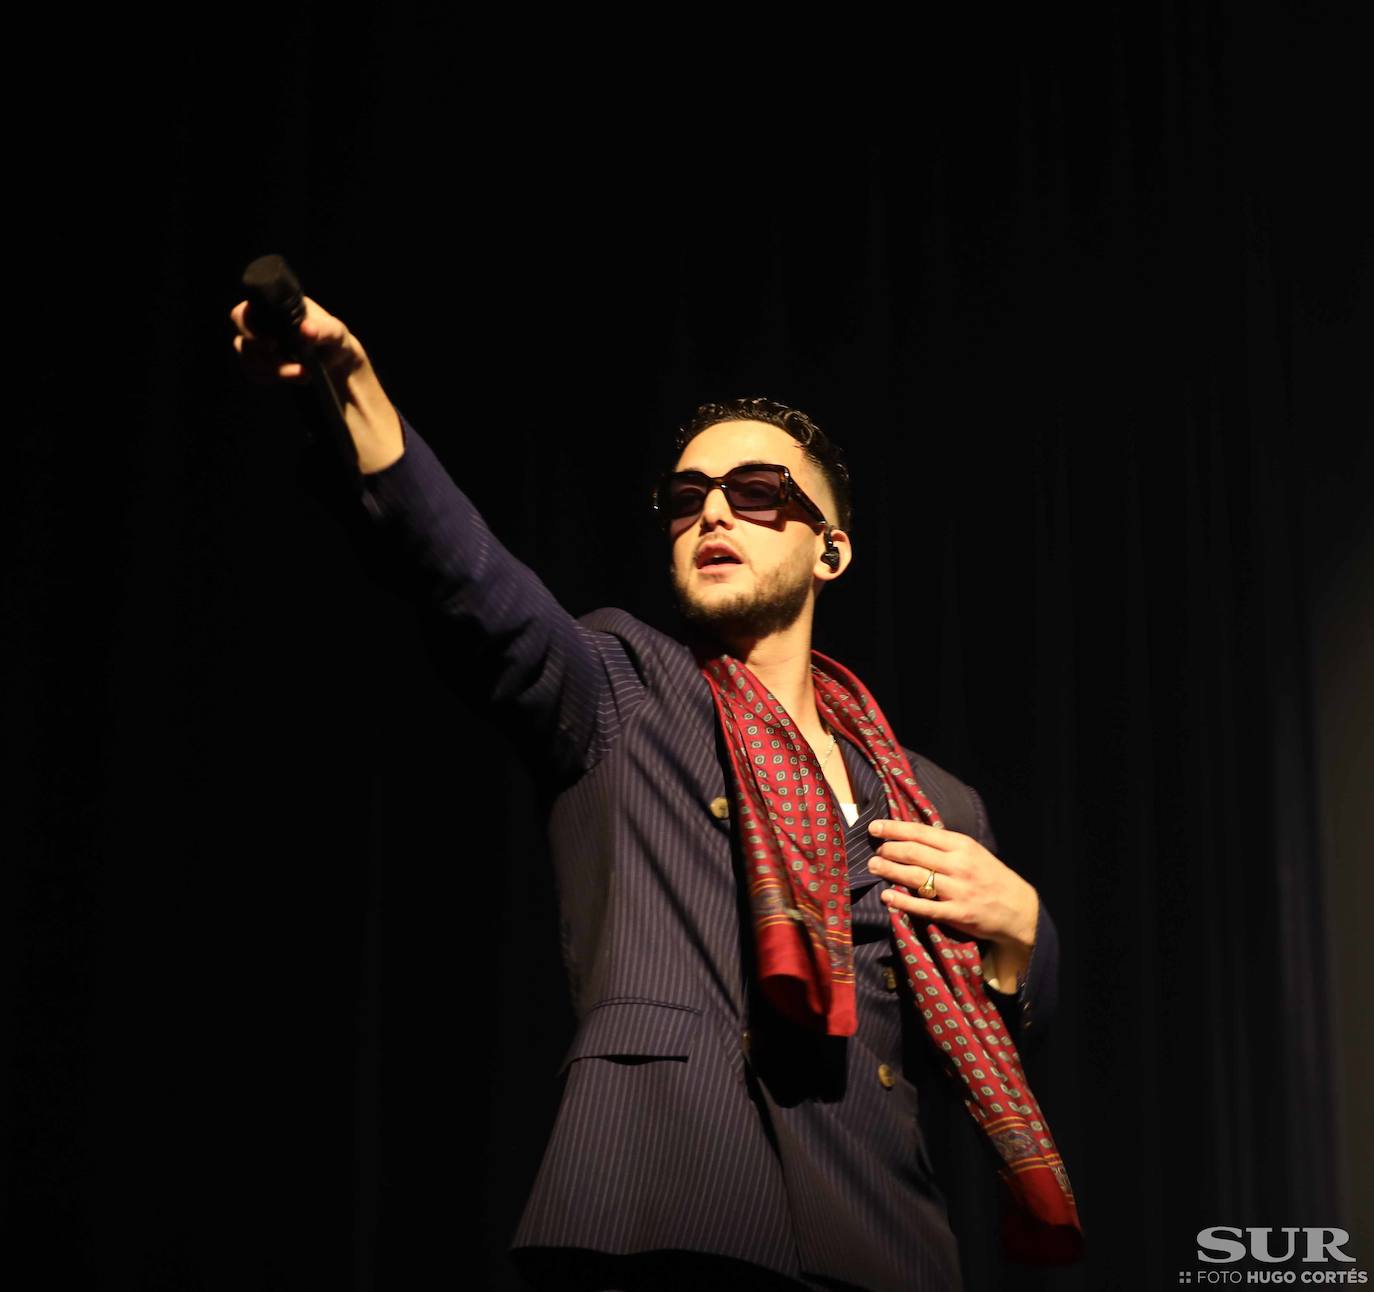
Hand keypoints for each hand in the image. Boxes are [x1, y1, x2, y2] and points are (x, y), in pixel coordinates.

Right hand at [229, 296, 403, 473]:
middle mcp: (262, 324)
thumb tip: (305, 330)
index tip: (273, 345)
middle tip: (296, 368)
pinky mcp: (261, 364)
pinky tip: (291, 378)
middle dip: (267, 358)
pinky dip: (269, 378)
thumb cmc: (337, 343)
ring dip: (274, 371)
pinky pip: (252, 373)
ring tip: (303, 375)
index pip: (243, 313)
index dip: (251, 329)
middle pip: (242, 340)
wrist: (340, 368)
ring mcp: (259, 344)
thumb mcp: (337, 334)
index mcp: (276, 309)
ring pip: (247, 359)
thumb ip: (323, 330)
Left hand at [866, 818, 1038, 990]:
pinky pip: (924, 907)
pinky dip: (903, 902)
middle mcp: (959, 865)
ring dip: (890, 871)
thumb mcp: (973, 852)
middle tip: (873, 852)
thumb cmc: (991, 877)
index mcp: (962, 845)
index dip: (894, 829)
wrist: (1019, 909)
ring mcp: (958, 890)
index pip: (921, 832)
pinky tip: (887, 897)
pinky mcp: (958, 913)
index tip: (874, 827)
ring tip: (873, 867)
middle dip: (889, 850)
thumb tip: (911, 835)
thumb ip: (946, 845)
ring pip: (916, 876)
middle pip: (914, 853)